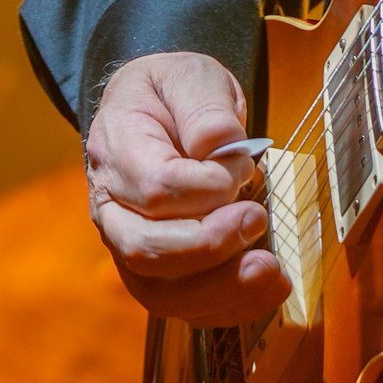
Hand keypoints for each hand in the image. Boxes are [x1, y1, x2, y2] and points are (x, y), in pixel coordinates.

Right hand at [85, 51, 283, 326]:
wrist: (155, 110)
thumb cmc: (173, 93)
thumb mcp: (190, 76)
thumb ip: (203, 108)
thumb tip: (219, 149)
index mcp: (117, 150)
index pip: (155, 188)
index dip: (206, 188)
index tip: (245, 167)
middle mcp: (112, 207)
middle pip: (144, 249)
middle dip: (208, 245)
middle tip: (257, 218)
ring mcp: (129, 244)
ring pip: (157, 290)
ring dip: (220, 288)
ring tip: (270, 269)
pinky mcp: (157, 271)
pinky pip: (182, 306)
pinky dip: (227, 307)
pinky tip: (268, 288)